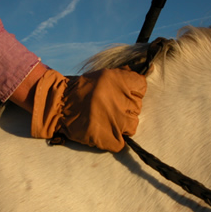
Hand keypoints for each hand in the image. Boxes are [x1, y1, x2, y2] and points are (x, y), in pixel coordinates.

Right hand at [31, 66, 146, 151]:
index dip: (133, 92)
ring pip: (132, 126)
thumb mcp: (104, 75)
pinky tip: (102, 132)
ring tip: (106, 120)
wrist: (58, 106)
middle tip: (108, 108)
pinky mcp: (106, 137)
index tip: (122, 95)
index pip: (142, 87)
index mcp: (118, 81)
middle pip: (137, 108)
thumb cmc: (82, 90)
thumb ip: (126, 74)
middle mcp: (118, 99)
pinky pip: (121, 144)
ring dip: (121, 125)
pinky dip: (113, 141)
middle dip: (125, 109)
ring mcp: (114, 120)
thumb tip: (152, 67)